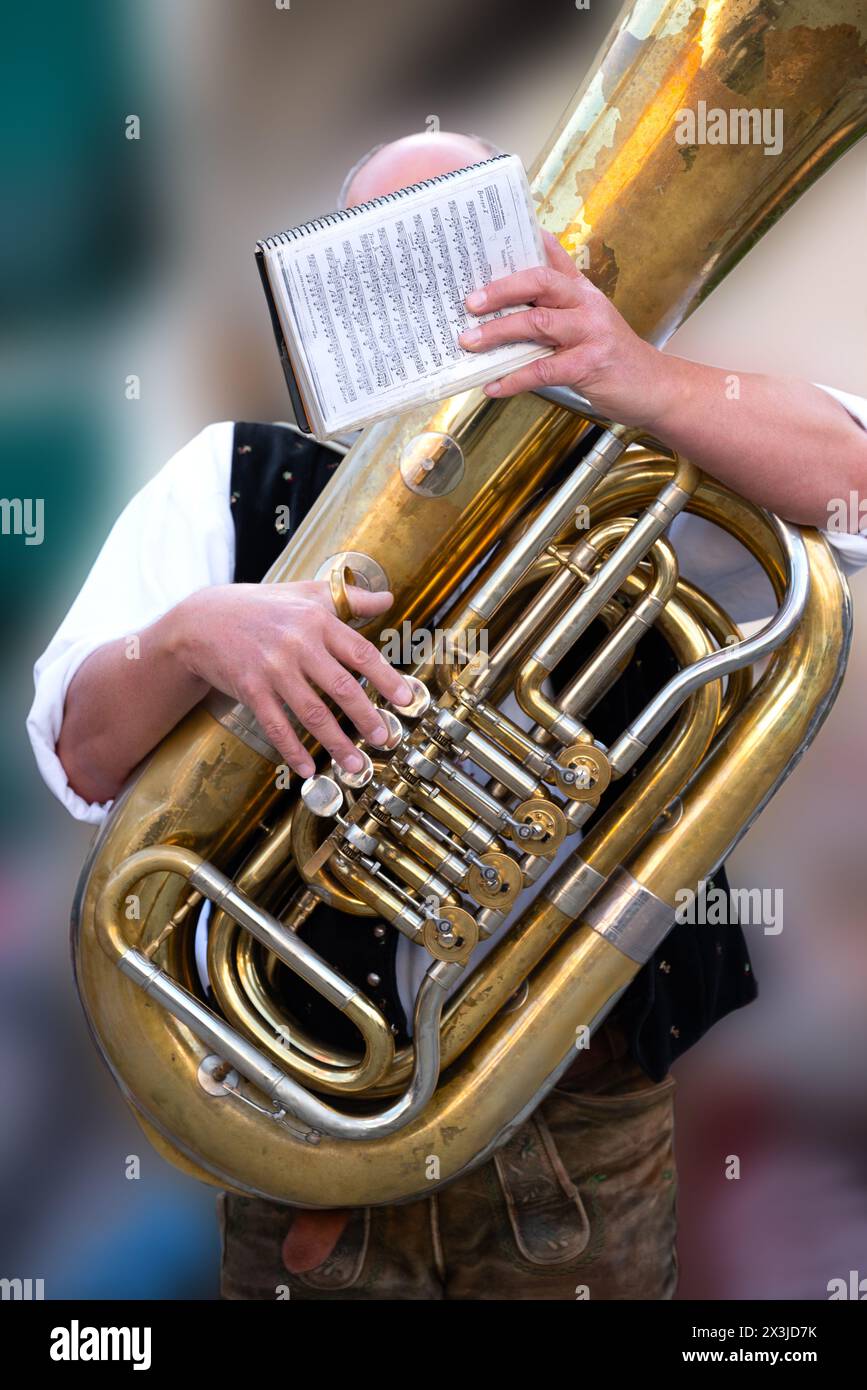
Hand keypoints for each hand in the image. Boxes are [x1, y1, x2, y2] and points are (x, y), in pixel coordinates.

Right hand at [171, 580, 412, 777]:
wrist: (204, 620)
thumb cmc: (263, 606)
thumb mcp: (307, 593)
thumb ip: (350, 598)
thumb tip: (388, 598)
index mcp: (317, 620)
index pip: (360, 653)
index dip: (386, 678)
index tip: (405, 700)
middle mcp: (297, 644)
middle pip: (341, 687)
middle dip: (366, 717)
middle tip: (385, 739)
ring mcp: (272, 668)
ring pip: (311, 713)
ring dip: (336, 743)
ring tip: (356, 765)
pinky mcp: (250, 689)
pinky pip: (276, 725)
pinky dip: (292, 750)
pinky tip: (307, 768)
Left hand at [458, 230, 672, 428]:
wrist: (654, 386)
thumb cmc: (610, 355)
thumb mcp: (587, 320)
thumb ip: (555, 306)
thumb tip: (512, 301)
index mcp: (581, 290)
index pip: (550, 257)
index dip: (522, 243)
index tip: (488, 239)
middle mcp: (586, 304)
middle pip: (540, 282)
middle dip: (501, 290)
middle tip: (470, 302)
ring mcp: (590, 333)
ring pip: (538, 323)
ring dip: (498, 333)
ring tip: (470, 342)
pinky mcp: (590, 364)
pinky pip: (544, 369)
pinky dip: (514, 378)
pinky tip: (493, 385)